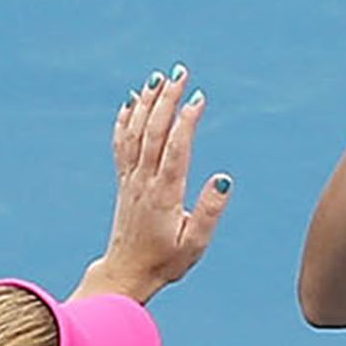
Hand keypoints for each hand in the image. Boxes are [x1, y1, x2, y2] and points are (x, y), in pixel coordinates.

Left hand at [79, 66, 233, 302]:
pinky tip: (131, 103)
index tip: (198, 98)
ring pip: (137, 134)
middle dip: (167, 100)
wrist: (127, 272)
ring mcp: (131, 180)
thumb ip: (210, 212)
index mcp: (165, 194)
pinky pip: (122, 145)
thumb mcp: (196, 244)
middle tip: (179, 73)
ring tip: (157, 78)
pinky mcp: (125, 182)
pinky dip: (125, 121)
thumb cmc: (166, 261)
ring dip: (147, 104)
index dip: (187, 121)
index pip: (176, 149)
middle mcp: (145, 181)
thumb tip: (223, 179)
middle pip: (155, 132)